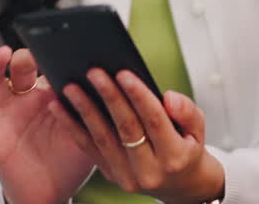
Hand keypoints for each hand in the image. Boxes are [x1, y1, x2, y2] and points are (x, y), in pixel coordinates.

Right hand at [0, 46, 96, 203]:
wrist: (52, 194)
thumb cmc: (72, 160)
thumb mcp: (92, 133)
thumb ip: (99, 111)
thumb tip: (118, 86)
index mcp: (53, 94)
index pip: (50, 64)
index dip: (54, 51)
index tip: (64, 38)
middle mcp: (28, 100)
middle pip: (21, 68)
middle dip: (27, 54)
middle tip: (37, 48)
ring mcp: (9, 117)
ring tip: (4, 53)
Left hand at [48, 69, 224, 203]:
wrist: (180, 185)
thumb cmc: (188, 149)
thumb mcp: (199, 130)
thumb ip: (188, 112)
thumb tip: (168, 97)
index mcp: (174, 158)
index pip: (154, 121)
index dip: (139, 96)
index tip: (124, 72)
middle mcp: (148, 172)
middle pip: (126, 128)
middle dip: (109, 97)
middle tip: (94, 72)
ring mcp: (126, 177)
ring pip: (103, 139)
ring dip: (84, 111)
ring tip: (71, 88)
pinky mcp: (110, 175)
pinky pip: (89, 149)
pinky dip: (73, 127)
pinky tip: (59, 108)